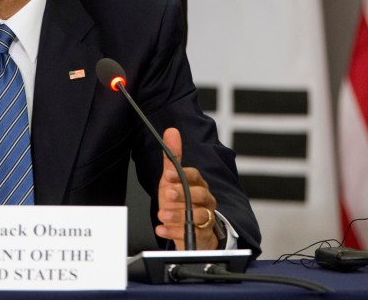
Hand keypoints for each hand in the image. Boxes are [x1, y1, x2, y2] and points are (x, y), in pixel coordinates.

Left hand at [154, 127, 217, 249]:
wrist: (188, 230)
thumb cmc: (180, 201)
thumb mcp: (172, 179)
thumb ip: (172, 158)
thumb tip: (171, 131)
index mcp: (199, 185)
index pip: (195, 176)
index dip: (183, 175)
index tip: (168, 175)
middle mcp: (206, 201)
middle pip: (200, 195)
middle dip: (183, 194)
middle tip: (167, 195)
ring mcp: (206, 219)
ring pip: (198, 216)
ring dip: (178, 215)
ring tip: (162, 215)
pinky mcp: (202, 236)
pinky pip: (192, 235)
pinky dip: (174, 232)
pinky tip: (161, 229)